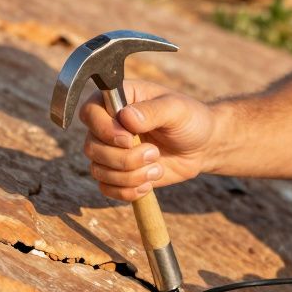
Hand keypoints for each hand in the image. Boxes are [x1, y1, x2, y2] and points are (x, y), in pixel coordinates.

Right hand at [78, 79, 216, 200]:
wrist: (202, 146)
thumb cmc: (190, 119)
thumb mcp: (177, 110)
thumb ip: (152, 111)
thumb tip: (126, 118)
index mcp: (118, 100)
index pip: (89, 112)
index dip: (103, 129)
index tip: (129, 138)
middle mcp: (109, 125)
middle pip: (91, 147)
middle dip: (123, 158)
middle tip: (154, 153)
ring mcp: (111, 150)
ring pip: (98, 170)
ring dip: (129, 176)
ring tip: (157, 167)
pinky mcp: (118, 173)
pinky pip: (106, 188)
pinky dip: (127, 191)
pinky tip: (148, 184)